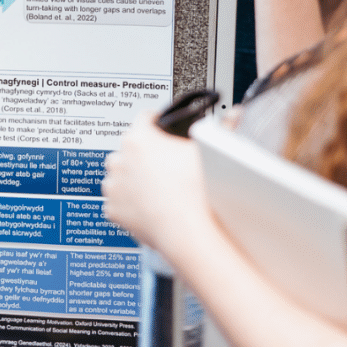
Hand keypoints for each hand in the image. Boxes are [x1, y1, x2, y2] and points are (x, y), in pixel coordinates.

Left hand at [102, 112, 214, 267]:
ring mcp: (114, 184)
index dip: (156, 121)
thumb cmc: (196, 191)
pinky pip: (119, 201)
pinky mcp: (113, 208)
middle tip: (164, 164)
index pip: (143, 118)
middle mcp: (120, 159)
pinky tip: (149, 205)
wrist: (187, 231)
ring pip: (121, 174)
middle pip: (130, 147)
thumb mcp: (207, 152)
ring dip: (133, 177)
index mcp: (139, 138)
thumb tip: (233, 116)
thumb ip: (218, 129)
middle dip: (144, 153)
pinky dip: (130, 202)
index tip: (161, 126)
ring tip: (157, 186)